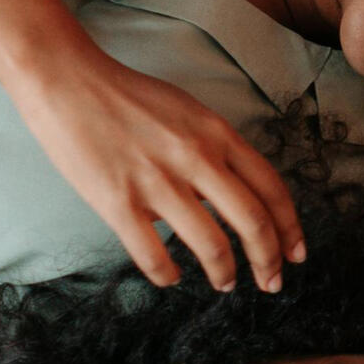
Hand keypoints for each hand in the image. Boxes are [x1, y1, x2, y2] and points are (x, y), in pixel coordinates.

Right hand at [8, 52, 303, 291]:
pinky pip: (153, 254)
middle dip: (269, 261)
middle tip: (271, 283)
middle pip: (253, 222)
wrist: (67, 80)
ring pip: (212, 245)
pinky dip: (167, 275)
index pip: (272, 189)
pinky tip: (170, 278)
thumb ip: (218, 150)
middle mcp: (196, 158)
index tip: (296, 254)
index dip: (290, 229)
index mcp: (218, 135)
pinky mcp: (118, 201)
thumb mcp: (191, 113)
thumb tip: (236, 194)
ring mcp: (158, 181)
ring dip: (224, 274)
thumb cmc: (129, 97)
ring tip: (224, 283)